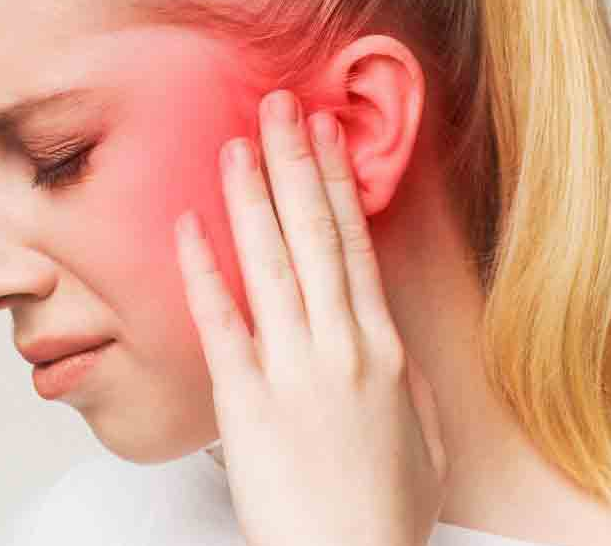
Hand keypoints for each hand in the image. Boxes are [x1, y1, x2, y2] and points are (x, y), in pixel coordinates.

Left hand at [173, 89, 447, 545]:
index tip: (327, 135)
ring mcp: (292, 370)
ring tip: (237, 143)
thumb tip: (388, 336)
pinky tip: (190, 226)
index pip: (356, 245)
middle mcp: (341, 346)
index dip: (339, 183)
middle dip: (295, 164)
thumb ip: (404, 378)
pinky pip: (222, 323)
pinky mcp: (245, 401)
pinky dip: (204, 271)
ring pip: (272, 263)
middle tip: (280, 106)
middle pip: (315, 236)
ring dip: (253, 197)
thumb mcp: (420, 436)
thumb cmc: (385, 511)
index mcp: (383, 348)